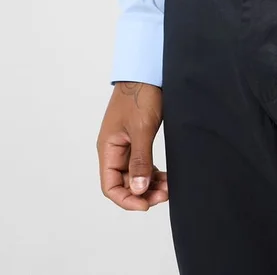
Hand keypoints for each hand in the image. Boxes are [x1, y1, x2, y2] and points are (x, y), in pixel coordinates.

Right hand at [96, 81, 167, 210]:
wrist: (148, 71)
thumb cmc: (140, 95)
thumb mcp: (141, 129)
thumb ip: (140, 161)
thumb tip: (139, 191)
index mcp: (108, 148)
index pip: (110, 186)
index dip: (127, 200)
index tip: (146, 205)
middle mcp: (114, 149)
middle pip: (124, 183)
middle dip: (143, 193)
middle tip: (165, 194)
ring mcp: (126, 144)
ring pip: (135, 175)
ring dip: (149, 184)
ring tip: (169, 187)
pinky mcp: (137, 139)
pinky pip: (142, 164)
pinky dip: (153, 173)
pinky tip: (165, 176)